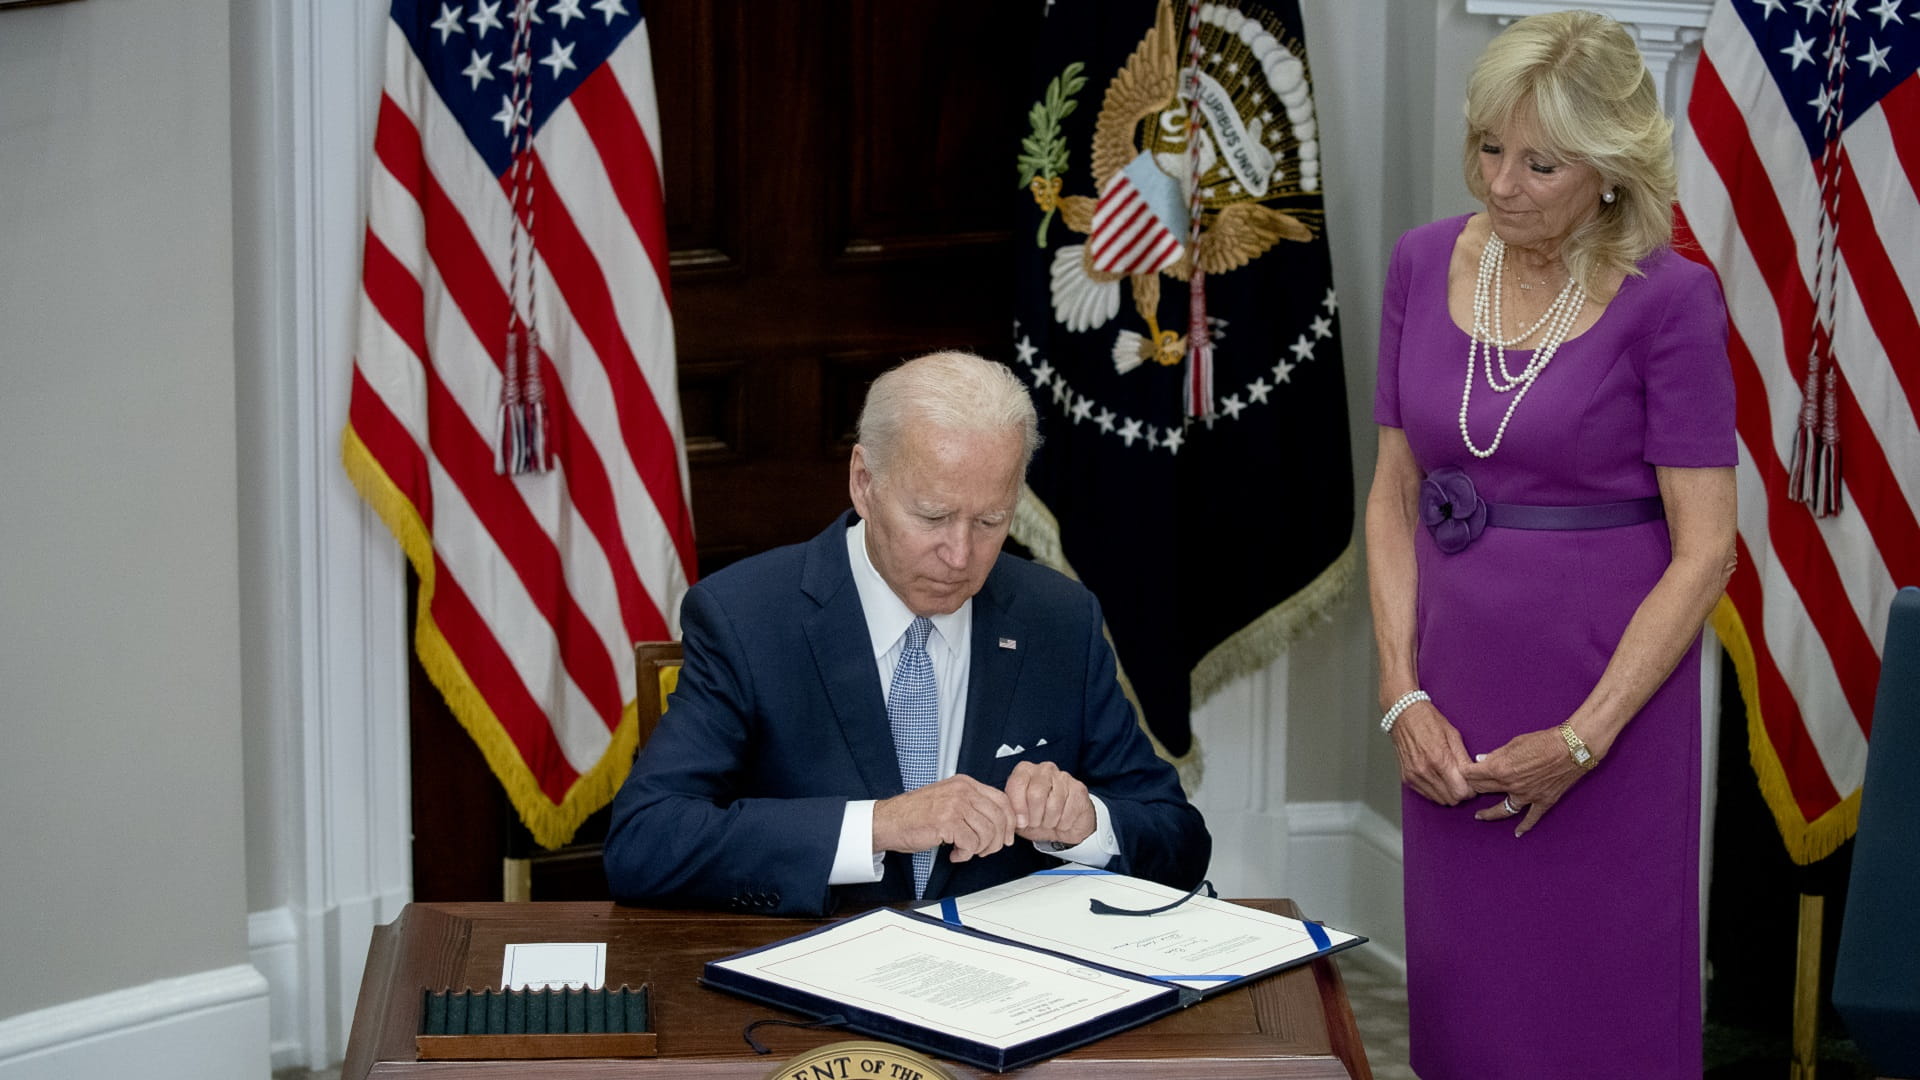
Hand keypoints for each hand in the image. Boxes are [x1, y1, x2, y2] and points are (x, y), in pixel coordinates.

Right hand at [872, 775, 1016, 862]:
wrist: (888, 820)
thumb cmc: (915, 814)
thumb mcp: (948, 799)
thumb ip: (971, 805)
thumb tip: (998, 822)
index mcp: (965, 783)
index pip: (1002, 800)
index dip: (1010, 822)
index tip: (1007, 836)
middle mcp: (962, 791)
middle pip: (1000, 818)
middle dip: (997, 841)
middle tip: (985, 850)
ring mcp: (955, 805)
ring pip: (988, 833)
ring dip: (979, 849)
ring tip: (966, 851)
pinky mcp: (947, 822)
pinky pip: (971, 844)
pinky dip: (965, 854)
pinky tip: (954, 854)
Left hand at [1003, 761, 1096, 846]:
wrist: (1065, 824)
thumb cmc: (1039, 817)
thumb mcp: (1019, 817)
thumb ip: (1011, 813)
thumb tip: (1013, 817)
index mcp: (1025, 770)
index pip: (1017, 784)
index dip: (1018, 808)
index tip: (1021, 822)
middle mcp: (1044, 769)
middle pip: (1035, 794)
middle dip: (1034, 817)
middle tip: (1036, 823)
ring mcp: (1064, 777)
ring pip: (1053, 806)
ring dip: (1049, 822)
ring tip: (1049, 821)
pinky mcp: (1079, 789)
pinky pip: (1068, 812)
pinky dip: (1063, 824)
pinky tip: (1062, 820)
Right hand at [1390, 700, 1475, 805]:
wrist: (1404, 715)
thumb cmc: (1428, 721)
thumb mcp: (1453, 735)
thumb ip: (1464, 759)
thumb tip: (1473, 776)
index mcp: (1439, 759)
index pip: (1460, 792)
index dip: (1469, 790)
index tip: (1471, 784)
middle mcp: (1424, 771)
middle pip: (1451, 799)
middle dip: (1460, 792)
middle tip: (1462, 781)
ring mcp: (1414, 776)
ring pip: (1439, 799)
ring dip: (1448, 793)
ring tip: (1450, 778)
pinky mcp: (1407, 778)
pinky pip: (1427, 795)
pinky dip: (1436, 790)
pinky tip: (1438, 778)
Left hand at [1460, 726, 1588, 836]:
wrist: (1572, 748)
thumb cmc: (1544, 740)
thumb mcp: (1515, 743)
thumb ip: (1496, 754)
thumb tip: (1481, 760)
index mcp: (1500, 768)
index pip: (1473, 774)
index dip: (1465, 772)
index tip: (1461, 772)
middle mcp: (1510, 785)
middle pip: (1483, 790)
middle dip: (1473, 789)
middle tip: (1467, 790)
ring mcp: (1527, 796)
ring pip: (1501, 809)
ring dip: (1488, 813)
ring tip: (1479, 816)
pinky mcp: (1543, 801)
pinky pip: (1531, 818)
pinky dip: (1524, 827)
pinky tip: (1517, 833)